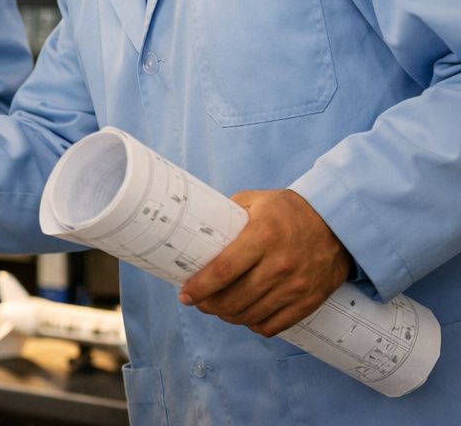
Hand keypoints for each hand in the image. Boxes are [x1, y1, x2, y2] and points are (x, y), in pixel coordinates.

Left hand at [178, 188, 353, 336]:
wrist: (339, 223)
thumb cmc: (289, 210)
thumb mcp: (255, 200)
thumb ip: (227, 214)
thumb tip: (197, 229)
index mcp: (263, 236)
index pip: (224, 270)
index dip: (201, 287)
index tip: (185, 295)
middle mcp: (280, 264)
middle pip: (234, 299)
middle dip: (209, 305)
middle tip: (199, 302)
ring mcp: (296, 286)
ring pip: (251, 315)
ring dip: (228, 317)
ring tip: (218, 310)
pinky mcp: (310, 301)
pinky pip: (275, 325)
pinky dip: (255, 325)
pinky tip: (245, 317)